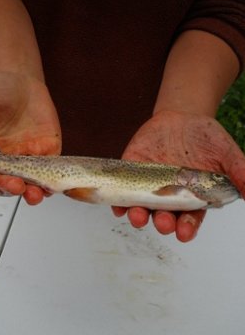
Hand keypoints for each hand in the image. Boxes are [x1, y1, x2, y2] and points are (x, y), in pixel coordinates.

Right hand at [0, 71, 61, 203]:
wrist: (21, 79)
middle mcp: (1, 161)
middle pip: (1, 183)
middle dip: (7, 187)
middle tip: (13, 184)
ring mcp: (24, 160)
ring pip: (25, 185)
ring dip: (29, 193)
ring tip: (33, 193)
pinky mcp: (45, 156)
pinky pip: (48, 175)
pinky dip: (49, 184)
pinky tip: (49, 186)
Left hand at [112, 110, 244, 241]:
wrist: (182, 117)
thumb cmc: (206, 138)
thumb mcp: (226, 153)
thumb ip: (240, 172)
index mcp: (192, 198)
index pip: (189, 219)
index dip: (187, 228)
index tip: (184, 234)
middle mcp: (168, 196)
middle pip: (164, 217)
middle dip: (163, 222)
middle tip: (163, 224)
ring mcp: (148, 185)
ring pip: (141, 207)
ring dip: (138, 215)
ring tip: (138, 217)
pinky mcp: (132, 170)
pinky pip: (122, 189)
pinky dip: (119, 200)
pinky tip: (118, 206)